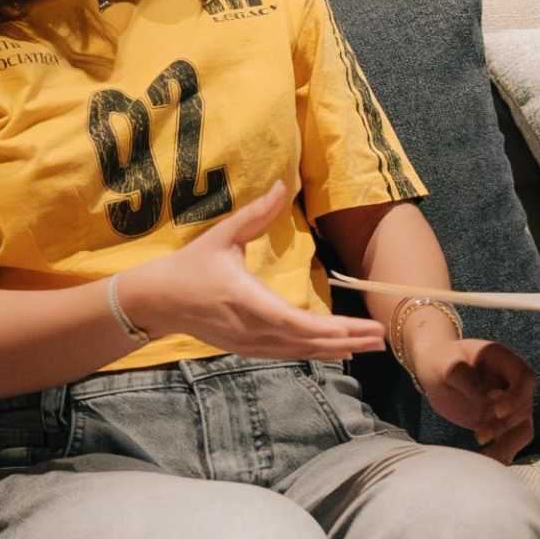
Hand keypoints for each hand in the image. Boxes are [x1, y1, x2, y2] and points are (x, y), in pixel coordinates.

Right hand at [112, 180, 386, 363]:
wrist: (158, 300)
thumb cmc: (191, 265)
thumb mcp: (223, 235)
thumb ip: (256, 214)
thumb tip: (282, 184)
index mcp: (249, 301)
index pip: (299, 323)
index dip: (335, 330)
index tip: (364, 327)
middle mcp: (253, 329)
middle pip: (308, 343)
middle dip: (347, 341)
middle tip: (381, 336)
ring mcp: (250, 343)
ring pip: (300, 352)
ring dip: (335, 349)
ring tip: (367, 345)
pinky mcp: (247, 348)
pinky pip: (287, 354)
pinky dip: (314, 352)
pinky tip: (336, 350)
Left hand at [417, 333, 538, 462]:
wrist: (435, 370)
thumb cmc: (441, 361)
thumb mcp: (446, 364)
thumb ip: (462, 375)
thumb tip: (481, 397)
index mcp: (503, 360)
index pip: (525, 378)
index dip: (517, 396)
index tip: (498, 411)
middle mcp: (512, 383)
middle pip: (525, 407)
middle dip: (505, 425)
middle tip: (480, 435)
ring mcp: (509, 404)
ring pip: (522, 429)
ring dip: (507, 445)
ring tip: (486, 458)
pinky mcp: (500, 422)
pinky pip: (508, 440)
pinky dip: (500, 453)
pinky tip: (485, 461)